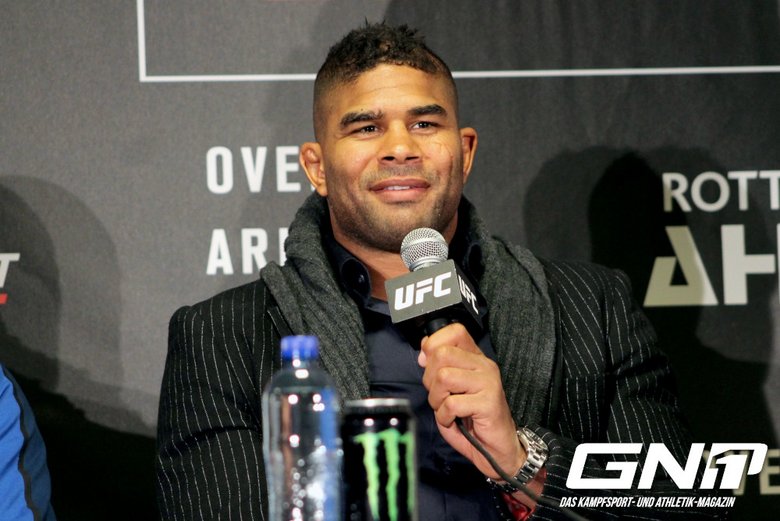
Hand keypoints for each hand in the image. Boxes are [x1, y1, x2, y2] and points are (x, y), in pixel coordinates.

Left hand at [417, 323, 524, 478]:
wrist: (497, 449)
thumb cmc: (471, 420)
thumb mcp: (450, 390)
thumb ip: (438, 370)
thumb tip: (423, 354)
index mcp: (475, 358)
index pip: (454, 331)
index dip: (434, 345)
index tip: (428, 366)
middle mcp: (484, 365)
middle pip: (442, 354)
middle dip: (430, 379)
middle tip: (439, 396)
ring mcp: (488, 382)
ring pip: (444, 376)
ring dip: (437, 399)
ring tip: (446, 409)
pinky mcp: (489, 402)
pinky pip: (452, 403)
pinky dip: (445, 416)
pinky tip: (454, 421)